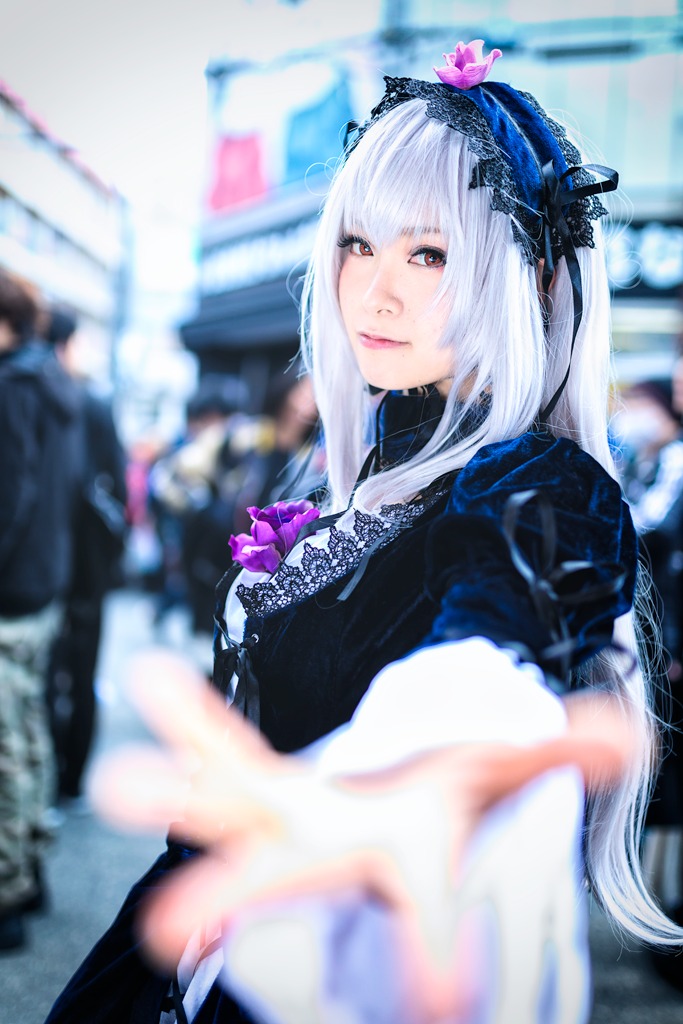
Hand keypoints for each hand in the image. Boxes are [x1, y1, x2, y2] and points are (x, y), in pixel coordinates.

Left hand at [90, 651, 634, 1020]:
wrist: (383, 813)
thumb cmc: (441, 802)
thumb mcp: (503, 770)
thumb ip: (563, 754)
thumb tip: (628, 734)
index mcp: (402, 860)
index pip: (424, 917)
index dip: (433, 955)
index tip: (444, 1003)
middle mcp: (328, 850)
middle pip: (281, 877)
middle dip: (232, 898)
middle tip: (166, 925)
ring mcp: (278, 818)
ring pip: (222, 807)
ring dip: (172, 791)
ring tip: (114, 781)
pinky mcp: (251, 787)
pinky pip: (217, 746)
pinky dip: (187, 717)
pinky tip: (150, 674)